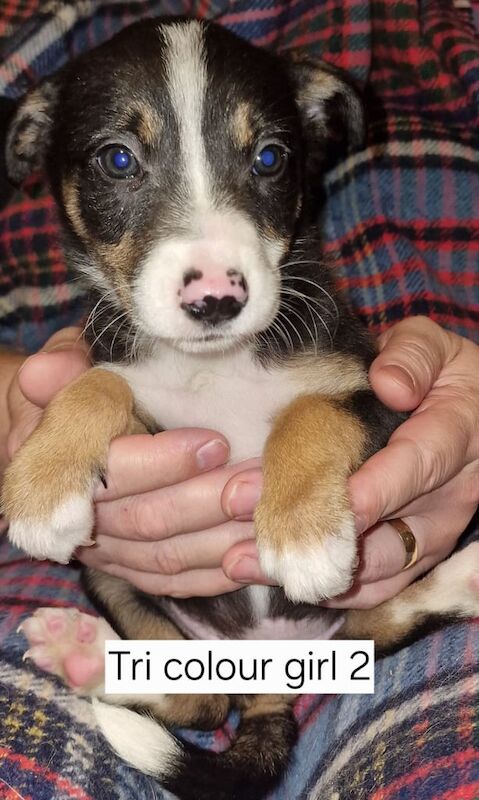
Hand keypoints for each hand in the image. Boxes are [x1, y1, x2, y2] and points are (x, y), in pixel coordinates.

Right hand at [7, 327, 256, 596]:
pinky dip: (215, 574)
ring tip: (265, 511)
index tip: (217, 442)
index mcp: (62, 464)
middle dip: (207, 503)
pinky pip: (172, 582)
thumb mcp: (65, 366)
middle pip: (147, 520)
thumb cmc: (78, 392)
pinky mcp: (131, 569)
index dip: (165, 461)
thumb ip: (64, 363)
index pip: (113, 471)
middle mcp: (82, 516)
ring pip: (165, 557)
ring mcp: (107, 549)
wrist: (62, 439)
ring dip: (220, 539)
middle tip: (256, 482)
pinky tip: (253, 557)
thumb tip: (51, 370)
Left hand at [222, 317, 478, 607]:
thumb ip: (412, 357)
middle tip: (258, 539)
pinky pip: (374, 587)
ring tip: (244, 562)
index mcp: (455, 437)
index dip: (373, 491)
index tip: (332, 505)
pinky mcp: (412, 555)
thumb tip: (389, 385)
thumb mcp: (431, 346)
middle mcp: (449, 496)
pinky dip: (327, 589)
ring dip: (314, 575)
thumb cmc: (436, 374)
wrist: (462, 410)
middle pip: (392, 536)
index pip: (416, 466)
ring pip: (379, 573)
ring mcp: (431, 533)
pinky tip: (270, 577)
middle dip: (323, 541)